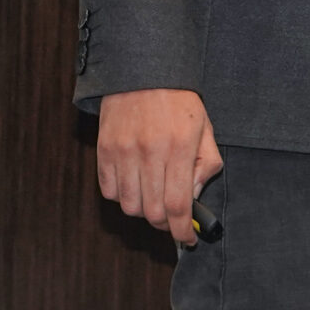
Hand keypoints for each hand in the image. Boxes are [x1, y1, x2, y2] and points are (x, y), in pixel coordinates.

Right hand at [96, 88, 222, 246]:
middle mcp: (150, 151)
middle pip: (152, 212)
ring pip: (130, 206)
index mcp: (180, 146)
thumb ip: (205, 165)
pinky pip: (110, 192)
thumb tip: (194, 199)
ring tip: (153, 197)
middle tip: (172, 218)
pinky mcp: (104, 150)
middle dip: (165, 223)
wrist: (143, 70)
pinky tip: (135, 183)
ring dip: (144, 210)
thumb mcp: (205, 128)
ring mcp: (123, 151)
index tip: (188, 239)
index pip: (178, 205)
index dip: (183, 230)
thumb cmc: (179, 101)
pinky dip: (123, 196)